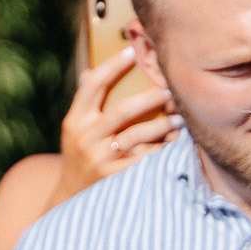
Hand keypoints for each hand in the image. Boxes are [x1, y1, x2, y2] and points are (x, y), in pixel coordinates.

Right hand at [49, 51, 177, 208]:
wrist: (70, 198)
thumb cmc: (80, 156)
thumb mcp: (76, 130)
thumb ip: (85, 104)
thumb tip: (91, 71)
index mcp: (74, 121)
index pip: (92, 86)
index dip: (112, 66)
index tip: (132, 51)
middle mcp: (84, 139)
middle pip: (121, 111)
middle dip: (149, 98)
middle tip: (171, 89)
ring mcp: (98, 160)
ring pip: (135, 136)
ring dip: (162, 126)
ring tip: (180, 118)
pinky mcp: (113, 179)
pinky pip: (142, 161)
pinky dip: (161, 152)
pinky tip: (176, 145)